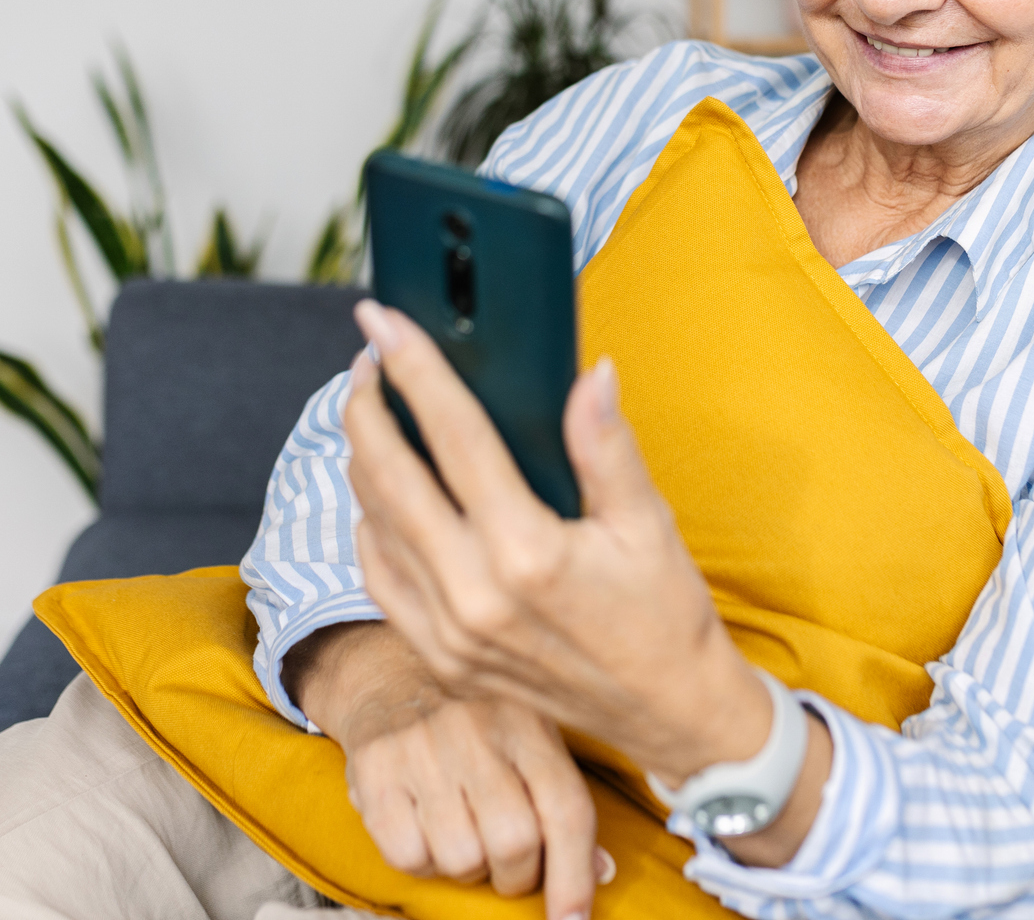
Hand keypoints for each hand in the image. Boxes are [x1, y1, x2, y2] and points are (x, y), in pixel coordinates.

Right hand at [291, 621, 607, 918]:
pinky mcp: (376, 767)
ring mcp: (424, 747)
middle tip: (509, 866)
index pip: (565, 810)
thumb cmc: (478, 721)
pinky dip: (421, 862)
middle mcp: (478, 730)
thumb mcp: (533, 740)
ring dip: (467, 869)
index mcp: (529, 722)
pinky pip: (407, 856)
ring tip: (464, 838)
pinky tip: (425, 831)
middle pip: (515, 842)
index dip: (574, 877)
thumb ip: (563, 802)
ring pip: (461, 858)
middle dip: (516, 876)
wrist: (390, 673)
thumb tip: (601, 871)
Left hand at [341, 301, 773, 788]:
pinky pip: (381, 579)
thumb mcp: (647, 522)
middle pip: (389, 478)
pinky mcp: (441, 659)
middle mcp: (475, 596)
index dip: (414, 370)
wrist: (669, 713)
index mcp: (527, 553)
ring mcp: (450, 634)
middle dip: (367, 407)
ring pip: (374, 526)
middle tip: (367, 360)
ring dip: (364, 461)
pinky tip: (382, 496)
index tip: (383, 321)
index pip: (453, 437)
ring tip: (373, 414)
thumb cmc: (665, 614)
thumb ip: (607, 445)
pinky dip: (371, 527)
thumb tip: (591, 372)